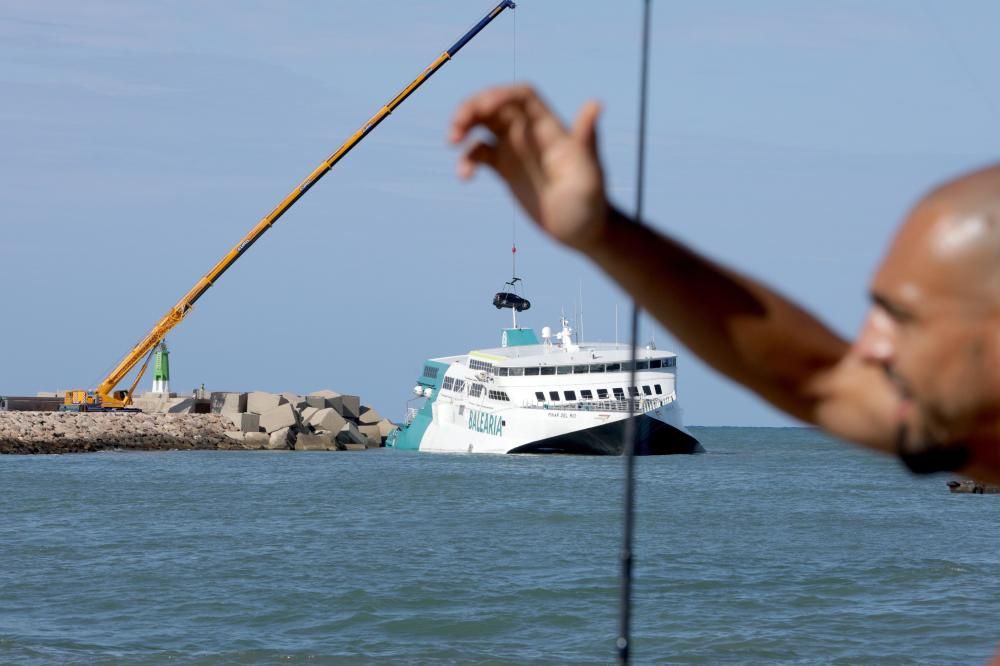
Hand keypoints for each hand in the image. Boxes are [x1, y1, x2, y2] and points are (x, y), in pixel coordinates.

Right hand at [449, 85, 608, 252]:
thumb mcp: (589, 171)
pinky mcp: (505, 169)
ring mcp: (516, 150)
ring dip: (463, 126)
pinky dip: (467, 159)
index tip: (483, 109)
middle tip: (456, 128)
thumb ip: (587, 137)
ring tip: (452, 142)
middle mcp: (530, 133)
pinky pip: (479, 154)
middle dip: (473, 108)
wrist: (582, 231)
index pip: (522, 97)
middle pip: (495, 105)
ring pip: (482, 125)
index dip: (501, 95)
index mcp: (550, 127)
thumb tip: (596, 104)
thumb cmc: (591, 202)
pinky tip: (464, 176)